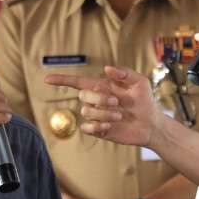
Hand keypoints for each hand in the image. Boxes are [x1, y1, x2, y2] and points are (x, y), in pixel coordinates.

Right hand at [45, 66, 160, 146]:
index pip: (77, 82)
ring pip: (86, 111)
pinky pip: (87, 127)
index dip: (62, 80)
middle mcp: (96, 101)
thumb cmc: (145, 101)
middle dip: (99, 98)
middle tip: (117, 102)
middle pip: (83, 96)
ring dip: (104, 113)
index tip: (47, 79)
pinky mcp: (99, 129)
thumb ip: (124, 73)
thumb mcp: (140, 81)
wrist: (151, 123)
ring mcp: (96, 116)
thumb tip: (106, 68)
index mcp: (102, 87)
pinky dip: (97, 125)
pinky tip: (109, 125)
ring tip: (119, 115)